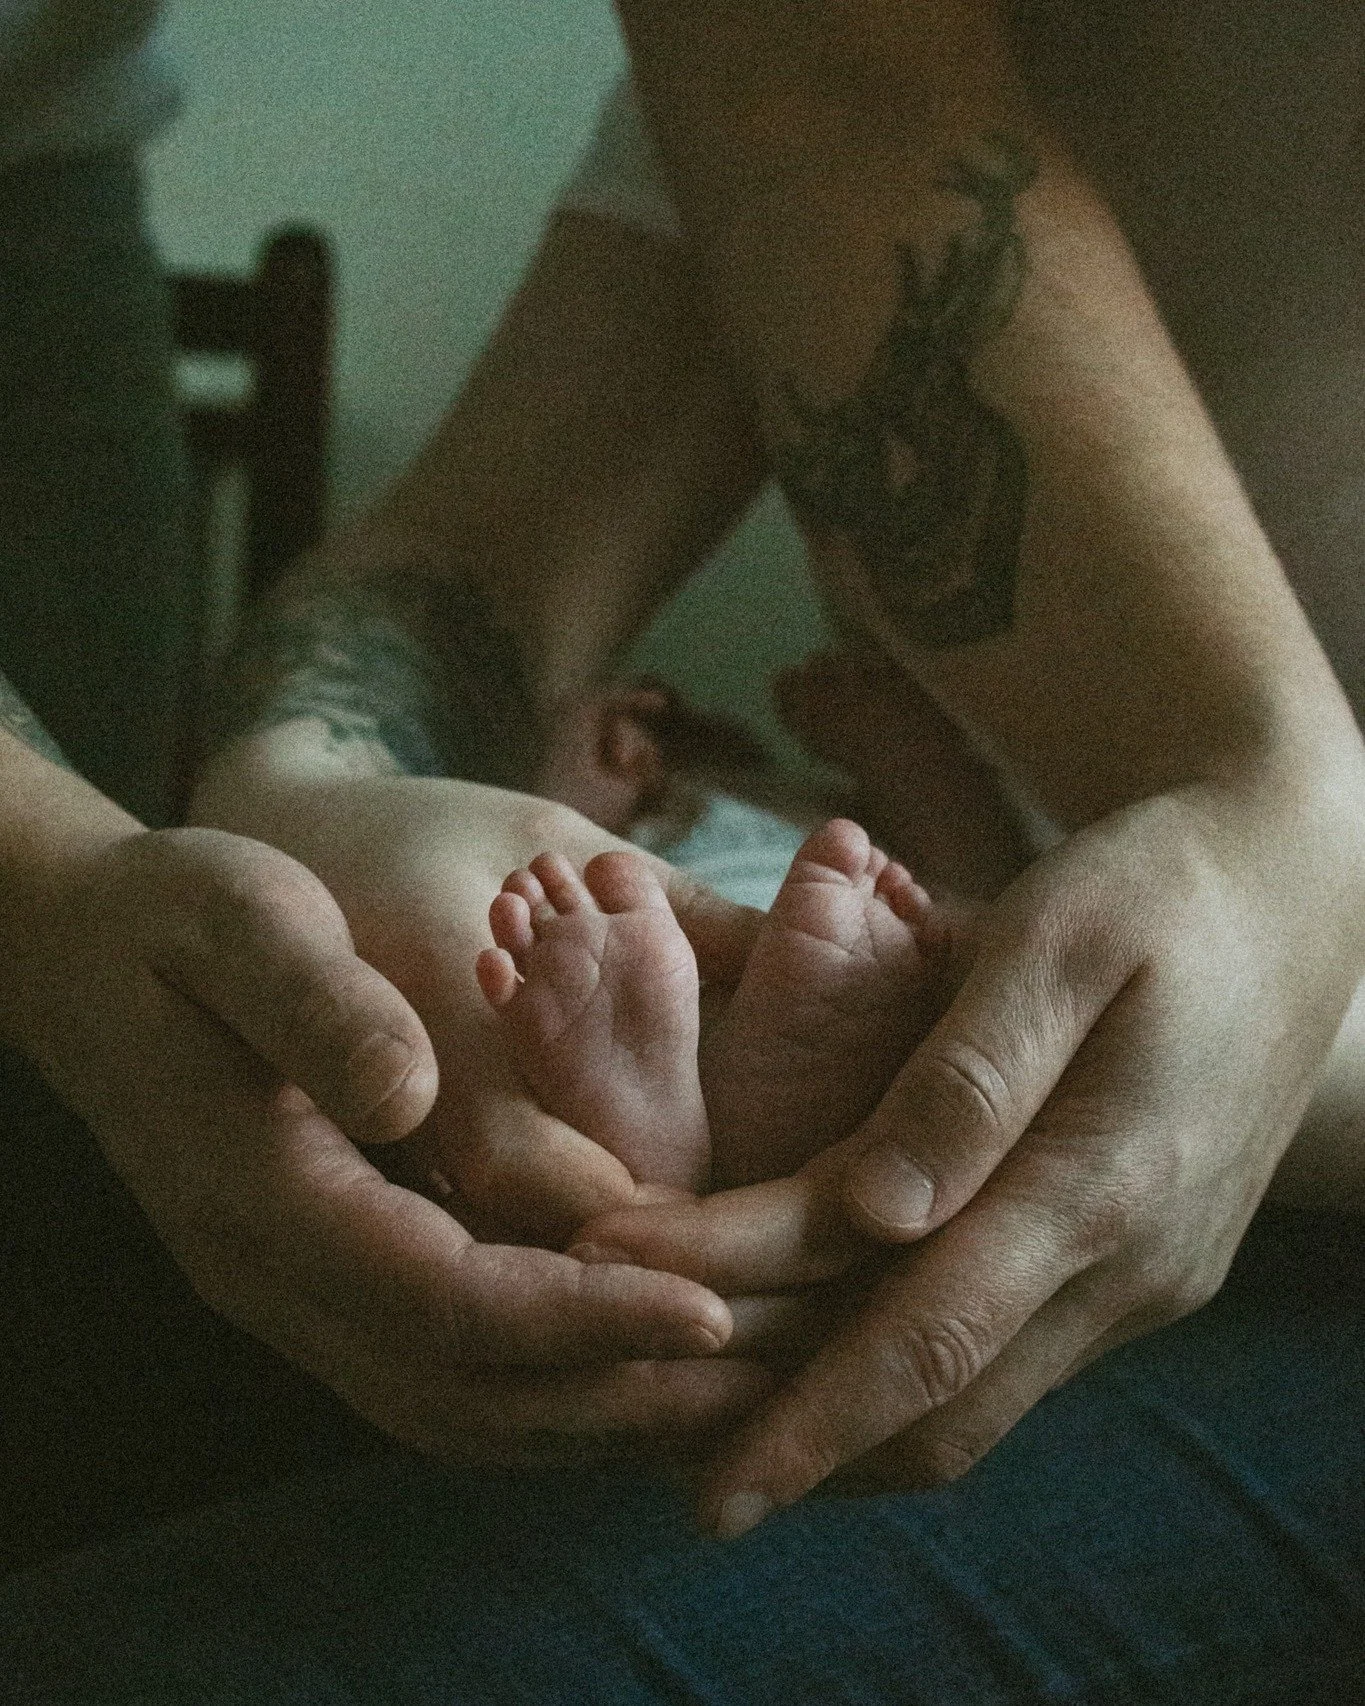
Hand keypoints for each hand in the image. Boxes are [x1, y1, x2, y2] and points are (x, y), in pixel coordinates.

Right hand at [13, 822, 762, 1466]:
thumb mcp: (237, 917)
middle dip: (620, 1394)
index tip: (714, 1309)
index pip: (443, 1302)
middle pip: (462, 1393)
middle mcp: (273, 1274)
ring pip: (452, 1409)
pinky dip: (543, 1389)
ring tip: (732, 1383)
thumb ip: (317, 1003)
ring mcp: (289, 1293)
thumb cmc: (175, 916)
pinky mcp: (317, 1280)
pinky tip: (629, 1357)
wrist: (84, 953)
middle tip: (773, 1368)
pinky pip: (436, 1377)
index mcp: (259, 1190)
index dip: (583, 1318)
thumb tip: (409, 1092)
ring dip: (594, 1412)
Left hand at [577, 780, 1364, 1528]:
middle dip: (801, 1451)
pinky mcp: (1141, 1263)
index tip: (687, 1467)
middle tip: (664, 1462)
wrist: (1299, 894)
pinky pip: (1008, 1354)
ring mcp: (1143, 1277)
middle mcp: (1128, 1266)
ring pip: (977, 1401)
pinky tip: (828, 1351)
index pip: (927, 1340)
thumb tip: (872, 1217)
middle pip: (944, 1410)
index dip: (805, 1417)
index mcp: (1101, 1184)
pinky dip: (905, 1374)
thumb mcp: (1060, 939)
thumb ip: (969, 1080)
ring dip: (846, 1426)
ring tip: (717, 1421)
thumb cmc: (1158, 889)